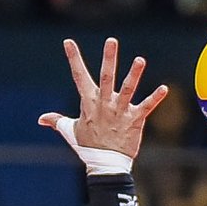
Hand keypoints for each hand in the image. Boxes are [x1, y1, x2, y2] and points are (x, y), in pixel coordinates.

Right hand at [38, 37, 167, 161]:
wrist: (105, 165)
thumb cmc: (88, 146)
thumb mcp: (70, 131)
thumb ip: (57, 121)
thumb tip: (41, 119)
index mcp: (89, 103)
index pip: (79, 76)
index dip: (73, 58)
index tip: (68, 42)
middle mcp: (105, 104)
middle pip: (107, 77)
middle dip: (109, 59)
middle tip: (111, 40)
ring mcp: (120, 111)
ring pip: (128, 89)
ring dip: (134, 75)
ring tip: (140, 60)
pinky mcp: (135, 120)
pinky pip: (146, 107)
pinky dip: (155, 98)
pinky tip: (165, 88)